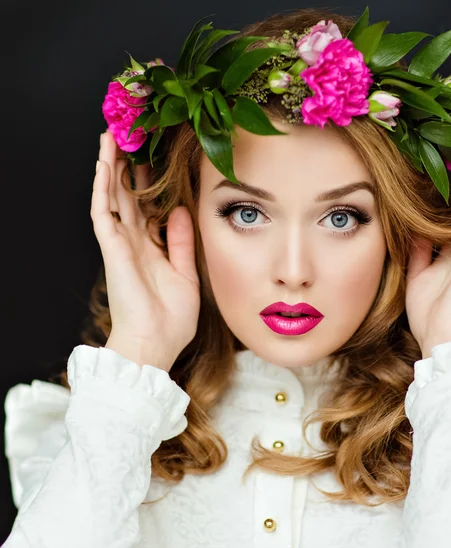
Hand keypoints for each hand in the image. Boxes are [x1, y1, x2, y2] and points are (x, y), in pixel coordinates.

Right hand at [92, 130, 199, 370]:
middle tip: (127, 136)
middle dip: (125, 166)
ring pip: (111, 197)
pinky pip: (103, 213)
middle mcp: (133, 243)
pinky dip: (101, 188)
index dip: (147, 183)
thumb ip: (181, 242)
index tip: (152, 157)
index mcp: (151, 249)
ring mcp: (120, 245)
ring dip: (109, 167)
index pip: (146, 207)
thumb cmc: (172, 319)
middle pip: (126, 196)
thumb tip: (178, 210)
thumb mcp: (187, 274)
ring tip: (109, 137)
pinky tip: (102, 164)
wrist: (157, 345)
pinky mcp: (113, 249)